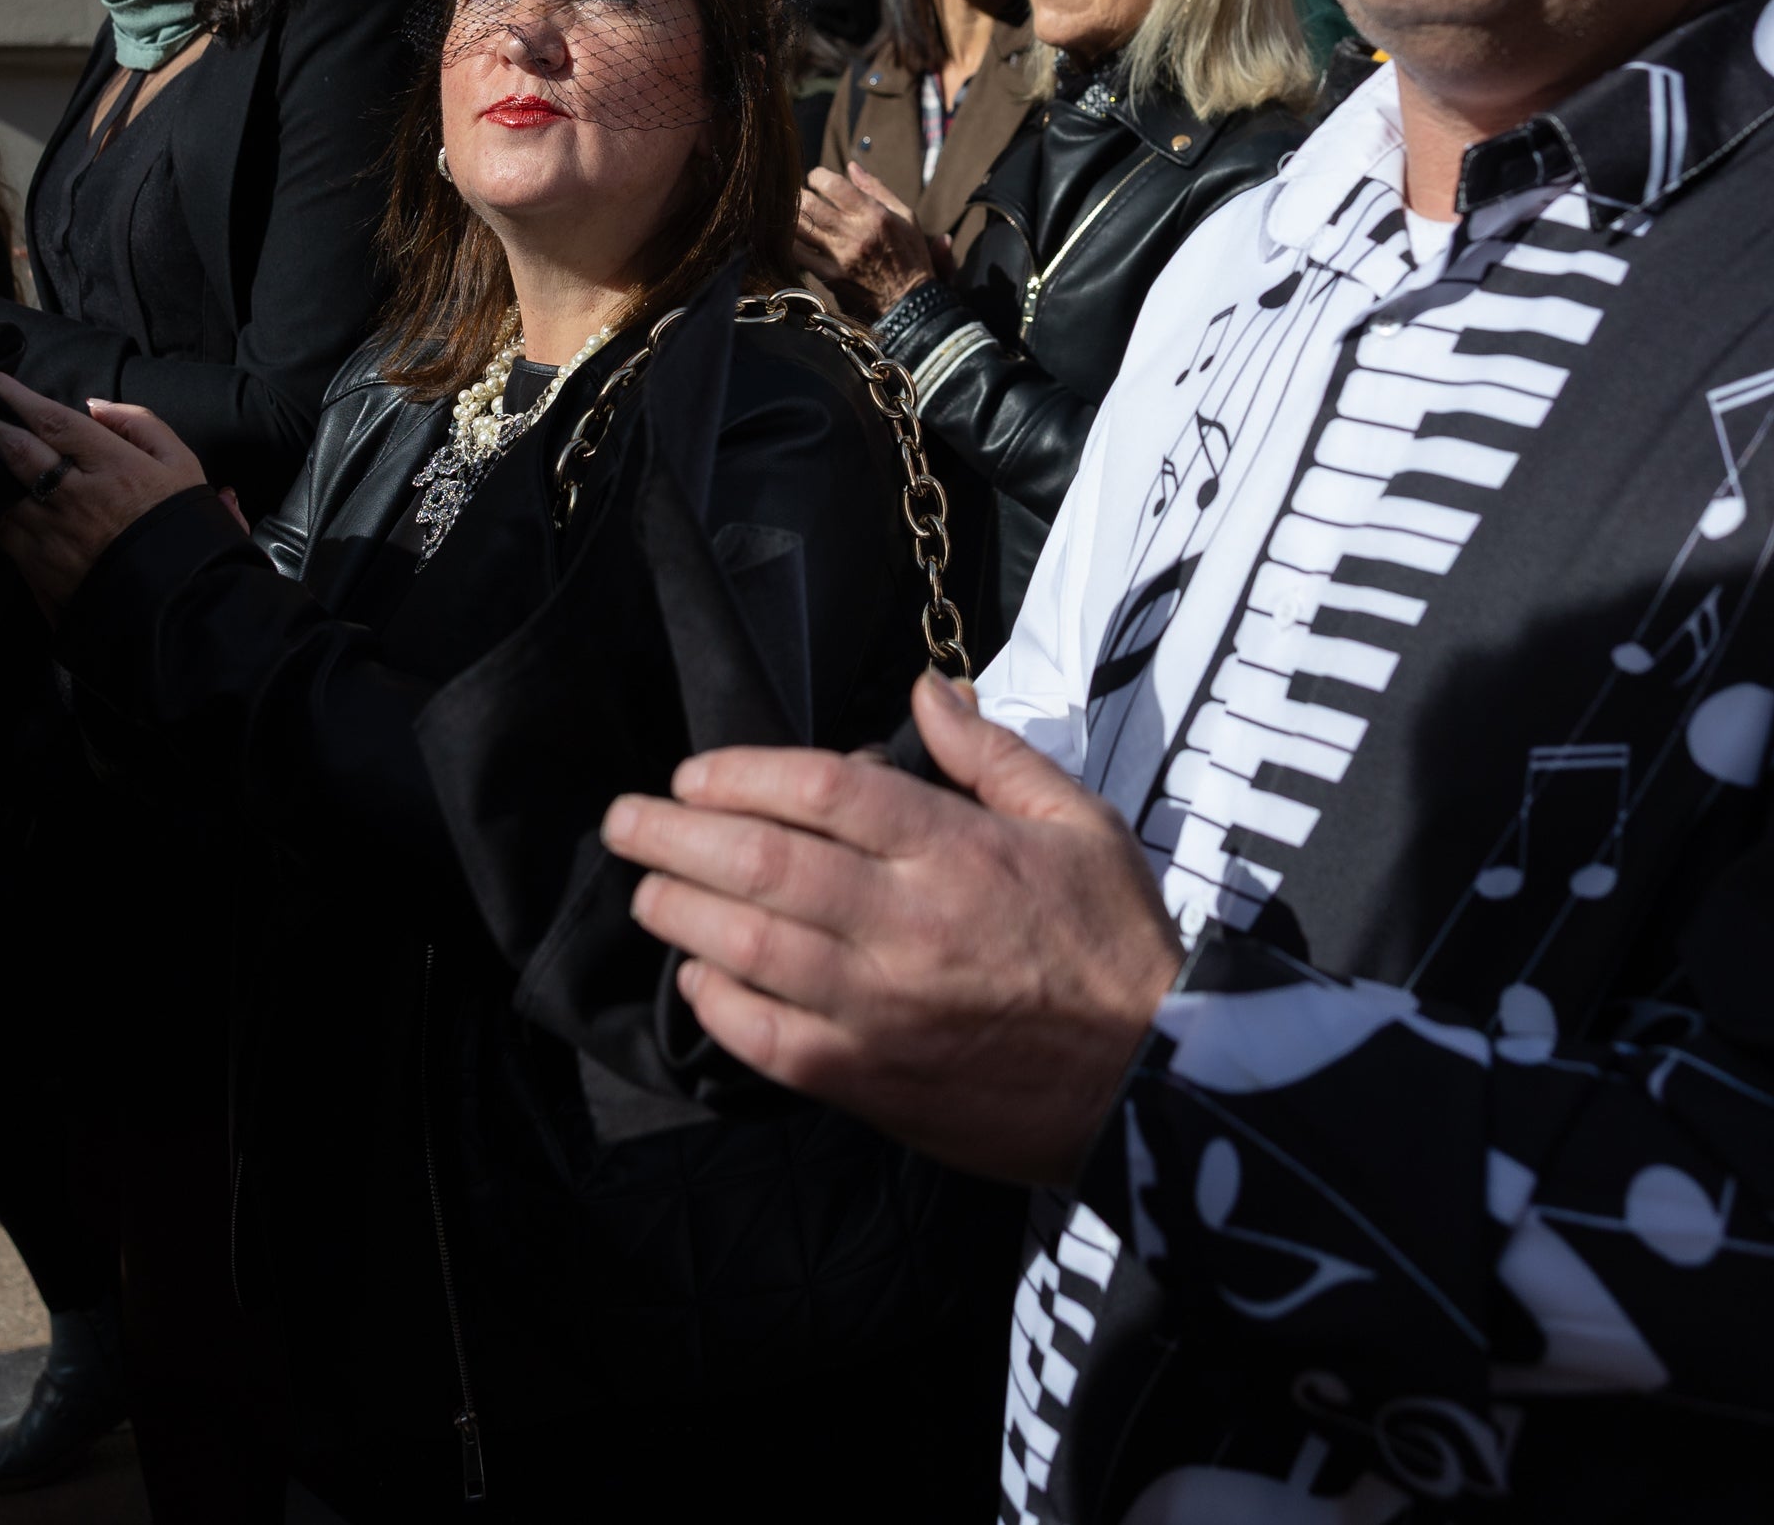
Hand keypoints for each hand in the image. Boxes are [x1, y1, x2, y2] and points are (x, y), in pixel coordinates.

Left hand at [0, 371, 210, 613]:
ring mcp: (52, 532)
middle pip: (16, 450)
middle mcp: (76, 496)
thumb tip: (96, 407)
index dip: (18, 397)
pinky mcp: (37, 565)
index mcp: (114, 467)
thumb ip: (143, 426)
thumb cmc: (182, 529)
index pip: (54, 422)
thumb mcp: (183, 467)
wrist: (177, 602)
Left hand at [603, 672, 1182, 1185]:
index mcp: (957, 850)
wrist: (1147, 1084)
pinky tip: (698, 975)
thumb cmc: (1115, 946)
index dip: (741, 773)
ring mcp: (880, 1008)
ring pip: (749, 945)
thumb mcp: (1079, 824)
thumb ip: (992, 754)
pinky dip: (718, 1002)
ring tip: (646, 889)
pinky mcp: (867, 1080)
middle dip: (675, 835)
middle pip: (762, 862)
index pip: (822, 790)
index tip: (695, 775)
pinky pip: (764, 1038)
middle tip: (626, 820)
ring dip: (680, 911)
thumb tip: (926, 689)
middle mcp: (907, 924)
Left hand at [791, 165, 938, 320]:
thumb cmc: (910, 255)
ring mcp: (839, 256)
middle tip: (800, 193)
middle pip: (808, 203)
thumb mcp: (905, 216)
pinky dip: (790, 241)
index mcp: (874, 214)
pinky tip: (794, 236)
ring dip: (791, 215)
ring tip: (794, 212)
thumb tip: (852, 166)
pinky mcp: (829, 275)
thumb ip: (876, 189)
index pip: (833, 184)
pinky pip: (797, 254)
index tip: (816, 177)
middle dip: (799, 193)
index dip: (817, 175)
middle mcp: (854, 233)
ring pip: (798, 227)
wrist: (911, 302)